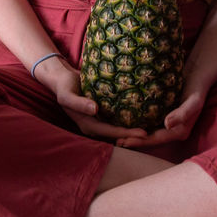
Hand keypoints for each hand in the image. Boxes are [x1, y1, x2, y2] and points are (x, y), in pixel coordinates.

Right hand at [33, 56, 148, 142]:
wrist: (62, 80)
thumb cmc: (64, 86)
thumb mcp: (67, 94)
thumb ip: (79, 103)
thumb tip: (95, 110)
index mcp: (88, 126)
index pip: (111, 133)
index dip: (127, 134)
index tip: (144, 133)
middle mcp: (95, 126)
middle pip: (118, 135)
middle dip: (134, 136)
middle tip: (154, 133)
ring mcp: (99, 121)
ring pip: (119, 129)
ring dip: (133, 130)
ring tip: (153, 128)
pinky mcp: (103, 113)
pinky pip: (117, 119)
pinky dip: (129, 120)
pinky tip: (143, 115)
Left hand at [116, 88, 206, 148]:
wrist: (197, 77)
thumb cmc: (196, 90)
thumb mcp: (193, 102)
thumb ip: (182, 114)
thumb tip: (167, 125)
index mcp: (180, 132)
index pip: (157, 139)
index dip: (141, 142)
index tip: (125, 142)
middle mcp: (173, 131)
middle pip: (151, 139)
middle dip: (135, 141)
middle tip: (117, 142)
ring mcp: (168, 124)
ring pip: (148, 132)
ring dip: (134, 135)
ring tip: (117, 136)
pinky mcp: (163, 116)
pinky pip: (148, 123)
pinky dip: (137, 124)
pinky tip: (125, 122)